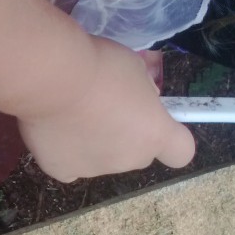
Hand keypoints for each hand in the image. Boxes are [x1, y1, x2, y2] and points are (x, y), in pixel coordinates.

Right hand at [17, 39, 195, 181]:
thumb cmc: (102, 65)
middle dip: (127, 135)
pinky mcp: (63, 170)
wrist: (54, 78)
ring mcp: (96, 169)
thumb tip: (136, 101)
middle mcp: (131, 159)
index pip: (181, 152)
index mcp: (156, 134)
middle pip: (137, 153)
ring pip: (102, 158)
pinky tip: (56, 130)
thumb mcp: (136, 69)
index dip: (171, 139)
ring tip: (72, 112)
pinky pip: (70, 165)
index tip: (155, 121)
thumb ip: (141, 92)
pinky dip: (66, 151)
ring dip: (95, 141)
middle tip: (106, 107)